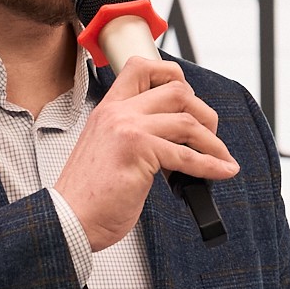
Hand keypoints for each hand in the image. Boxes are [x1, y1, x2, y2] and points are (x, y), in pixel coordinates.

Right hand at [54, 56, 239, 252]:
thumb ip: (133, 135)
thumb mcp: (107, 151)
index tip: (188, 100)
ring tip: (220, 159)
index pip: (141, 68)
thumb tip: (174, 138)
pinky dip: (211, 164)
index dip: (172, 76)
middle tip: (209, 137)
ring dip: (213, 142)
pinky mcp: (138, 151)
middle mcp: (117, 113)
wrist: (69, 219)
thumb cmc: (88, 195)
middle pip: (176, 90)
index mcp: (108, 109)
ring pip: (187, 120)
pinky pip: (187, 154)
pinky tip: (220, 172)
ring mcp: (127, 129)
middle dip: (203, 113)